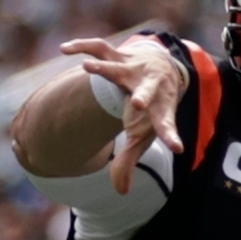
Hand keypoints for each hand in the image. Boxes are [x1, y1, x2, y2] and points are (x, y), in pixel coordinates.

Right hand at [60, 35, 187, 194]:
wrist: (163, 71)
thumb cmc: (152, 110)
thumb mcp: (143, 135)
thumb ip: (130, 161)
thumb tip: (121, 192)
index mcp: (158, 110)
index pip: (166, 126)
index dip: (170, 136)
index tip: (177, 147)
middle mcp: (149, 88)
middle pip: (148, 92)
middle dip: (143, 97)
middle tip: (139, 105)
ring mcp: (133, 69)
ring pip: (119, 67)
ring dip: (104, 68)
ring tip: (87, 67)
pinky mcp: (118, 56)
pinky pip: (99, 48)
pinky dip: (82, 47)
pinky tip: (63, 49)